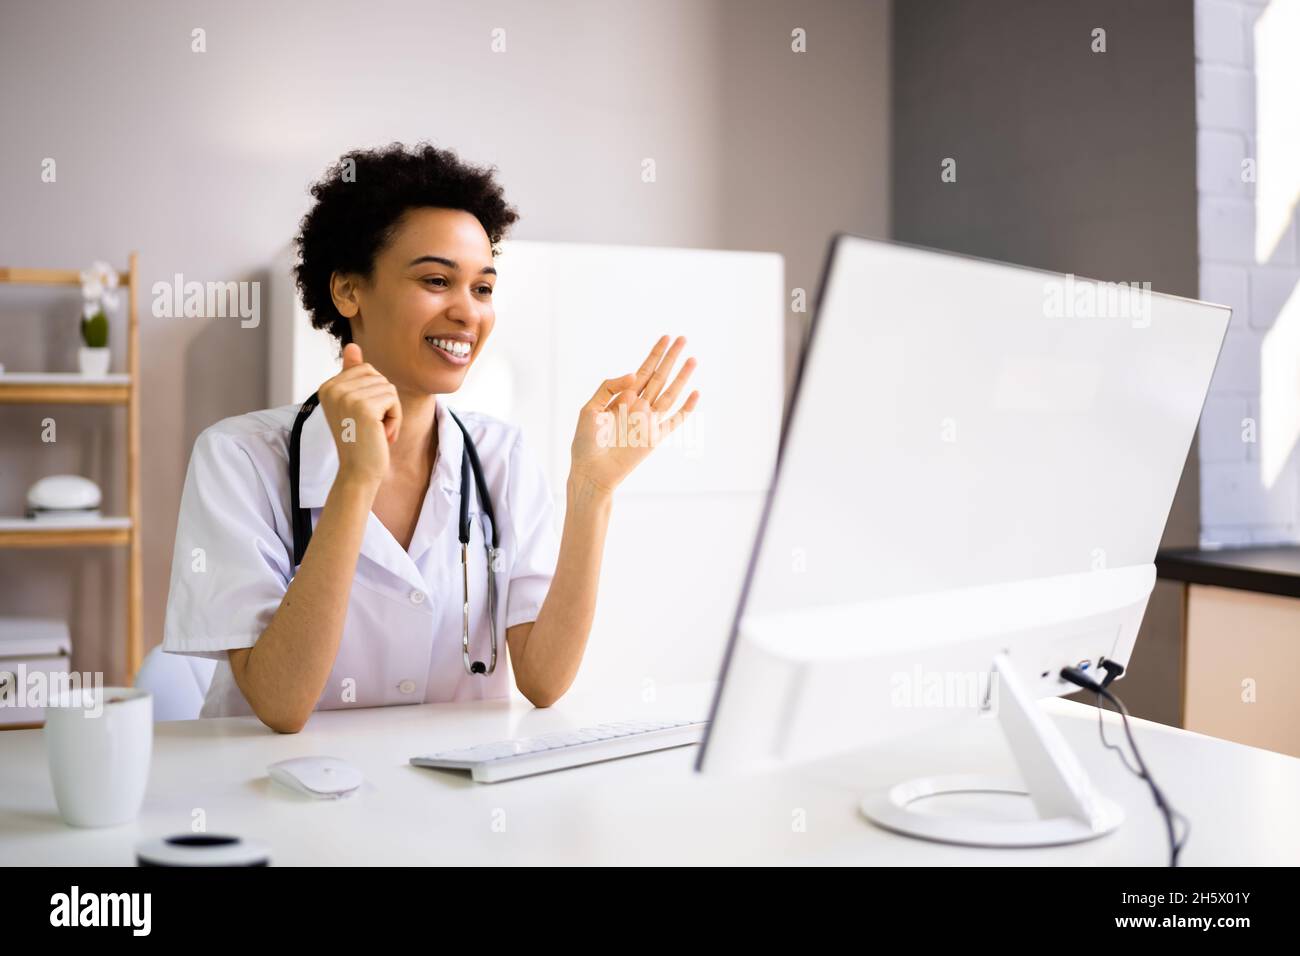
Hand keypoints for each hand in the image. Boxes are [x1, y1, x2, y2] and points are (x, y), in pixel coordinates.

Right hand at [317, 343, 401, 488]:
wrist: (358, 472)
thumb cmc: (360, 441)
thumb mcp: (355, 405)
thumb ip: (352, 375)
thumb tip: (352, 345)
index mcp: (328, 386)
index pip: (366, 370)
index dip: (374, 395)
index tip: (364, 419)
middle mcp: (333, 388)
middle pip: (378, 376)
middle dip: (384, 402)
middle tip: (372, 426)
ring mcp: (347, 397)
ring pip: (388, 388)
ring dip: (390, 412)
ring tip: (376, 431)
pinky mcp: (364, 407)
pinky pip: (393, 400)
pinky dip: (395, 418)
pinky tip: (382, 435)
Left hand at [569, 335, 699, 494]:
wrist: (591, 471)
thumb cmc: (586, 442)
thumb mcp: (590, 408)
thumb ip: (610, 387)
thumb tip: (636, 374)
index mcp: (622, 397)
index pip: (643, 371)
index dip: (655, 354)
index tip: (666, 337)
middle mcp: (638, 407)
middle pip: (659, 377)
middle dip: (671, 358)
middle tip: (684, 339)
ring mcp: (648, 422)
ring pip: (669, 394)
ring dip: (681, 377)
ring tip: (692, 359)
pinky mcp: (654, 438)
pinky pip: (674, 421)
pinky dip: (686, 409)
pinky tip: (695, 393)